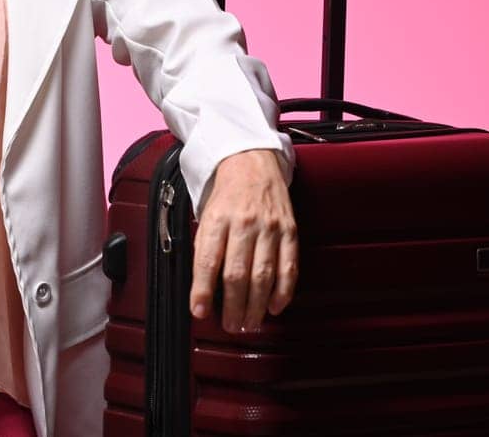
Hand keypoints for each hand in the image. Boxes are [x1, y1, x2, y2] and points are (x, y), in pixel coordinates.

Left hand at [189, 148, 297, 332]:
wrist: (251, 161)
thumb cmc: (225, 194)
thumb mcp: (205, 215)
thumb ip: (203, 248)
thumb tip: (200, 289)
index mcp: (218, 218)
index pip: (208, 260)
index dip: (202, 290)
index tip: (199, 312)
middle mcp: (245, 223)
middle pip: (237, 274)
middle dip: (233, 307)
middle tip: (230, 326)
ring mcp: (270, 228)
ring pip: (264, 276)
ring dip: (256, 306)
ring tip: (249, 324)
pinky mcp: (290, 231)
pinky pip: (289, 268)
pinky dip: (283, 292)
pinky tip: (274, 308)